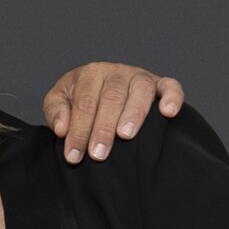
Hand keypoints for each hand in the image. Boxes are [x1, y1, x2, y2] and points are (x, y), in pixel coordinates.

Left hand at [42, 64, 184, 163]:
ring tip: (125, 136)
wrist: (98, 87)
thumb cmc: (78, 98)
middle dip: (103, 128)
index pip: (84, 103)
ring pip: (140, 90)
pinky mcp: (160, 83)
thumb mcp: (59, 100)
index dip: (78, 130)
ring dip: (133, 113)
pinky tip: (168, 112)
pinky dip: (172, 97)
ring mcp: (140, 76)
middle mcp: (116, 72)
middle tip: (98, 154)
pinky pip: (170, 86)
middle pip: (111, 97)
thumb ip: (56, 112)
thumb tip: (62, 128)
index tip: (74, 156)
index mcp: (90, 74)